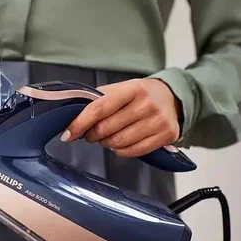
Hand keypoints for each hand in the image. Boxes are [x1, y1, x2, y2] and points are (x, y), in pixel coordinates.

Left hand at [60, 79, 181, 157]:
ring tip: (106, 138)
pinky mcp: (167, 136)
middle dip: (92, 135)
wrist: (172, 97)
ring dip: (106, 143)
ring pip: (119, 142)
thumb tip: (72, 120)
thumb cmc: (138, 95)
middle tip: (91, 134)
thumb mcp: (119, 90)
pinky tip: (119, 144)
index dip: (80, 123)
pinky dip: (120, 151)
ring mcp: (158, 121)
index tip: (67, 134)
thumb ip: (97, 101)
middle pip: (107, 129)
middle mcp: (147, 104)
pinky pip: (134, 152)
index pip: (99, 108)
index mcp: (131, 89)